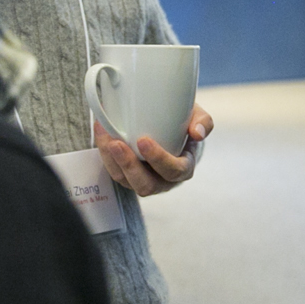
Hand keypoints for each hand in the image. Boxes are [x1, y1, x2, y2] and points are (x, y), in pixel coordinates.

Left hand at [96, 102, 211, 196]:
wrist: (171, 129)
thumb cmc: (185, 124)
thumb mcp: (197, 118)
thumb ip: (203, 122)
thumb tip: (198, 132)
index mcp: (183, 168)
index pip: (173, 171)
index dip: (158, 160)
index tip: (143, 141)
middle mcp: (163, 180)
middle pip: (146, 185)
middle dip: (129, 165)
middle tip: (117, 144)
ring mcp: (143, 180)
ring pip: (125, 180)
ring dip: (112, 161)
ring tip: (105, 138)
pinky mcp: (127, 176)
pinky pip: (114, 171)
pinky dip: (104, 154)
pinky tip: (101, 132)